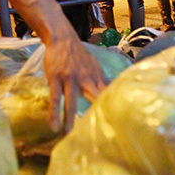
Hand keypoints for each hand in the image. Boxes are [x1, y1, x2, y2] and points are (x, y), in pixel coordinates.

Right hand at [0, 0, 106, 132]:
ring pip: (71, 102)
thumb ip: (103, 81)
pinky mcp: (57, 79)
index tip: (120, 122)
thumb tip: (116, 92)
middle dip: (96, 115)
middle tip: (99, 133)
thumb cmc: (79, 56)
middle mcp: (86, 80)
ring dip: (70, 119)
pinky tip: (54, 125)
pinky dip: (54, 113)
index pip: (108, 95)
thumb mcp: (94, 67)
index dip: (113, 108)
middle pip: (93, 100)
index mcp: (97, 78)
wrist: (63, 39)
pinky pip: (55, 99)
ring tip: (69, 135)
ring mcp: (71, 79)